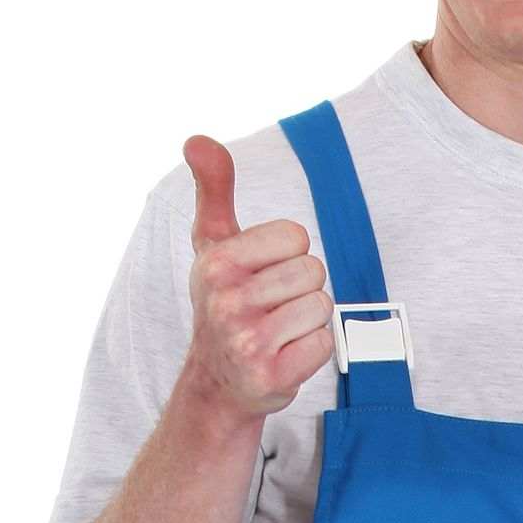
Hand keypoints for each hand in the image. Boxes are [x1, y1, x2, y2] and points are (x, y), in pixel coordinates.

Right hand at [178, 136, 336, 421]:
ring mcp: (247, 342)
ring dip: (308, 319)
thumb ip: (214, 189)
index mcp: (216, 263)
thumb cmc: (224, 301)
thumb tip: (198, 139)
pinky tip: (284, 355)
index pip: (296, 236)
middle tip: (272, 307)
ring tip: (278, 330)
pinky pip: (324, 344)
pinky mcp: (271, 377)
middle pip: (314, 271)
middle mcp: (226, 301)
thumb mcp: (212, 244)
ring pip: (322, 306)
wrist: (217, 383)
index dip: (289, 254)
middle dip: (302, 288)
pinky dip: (312, 350)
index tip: (263, 274)